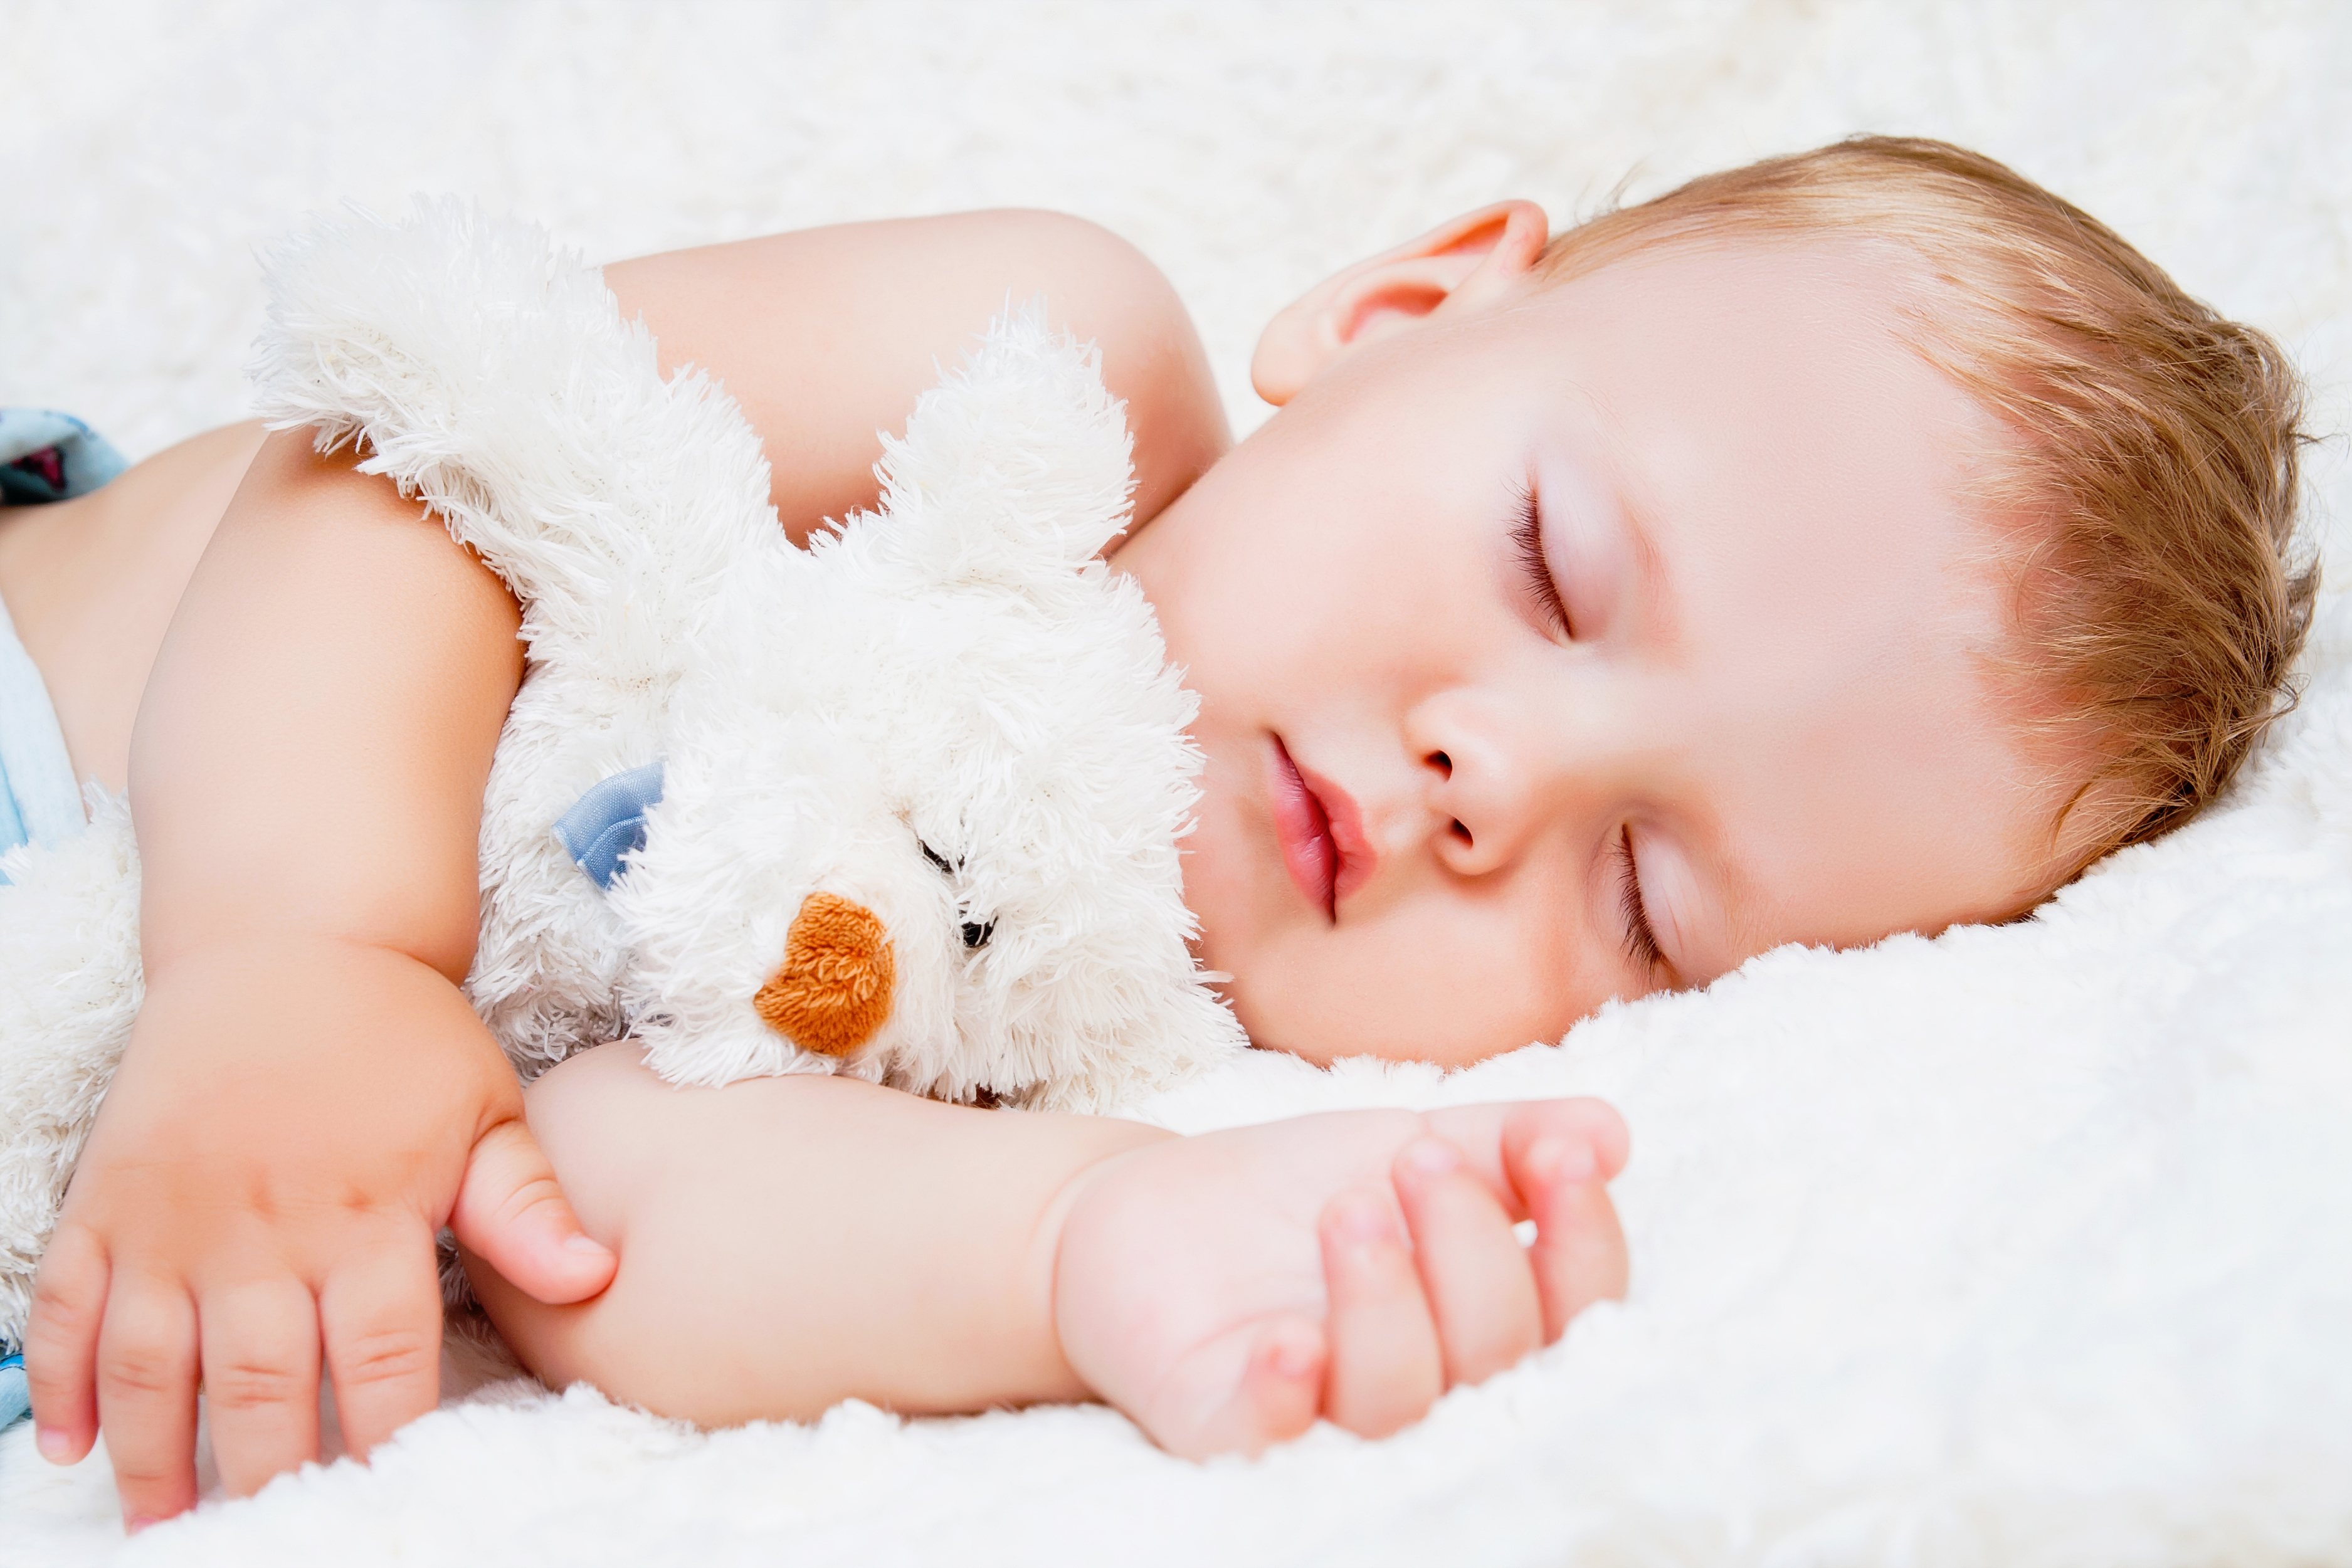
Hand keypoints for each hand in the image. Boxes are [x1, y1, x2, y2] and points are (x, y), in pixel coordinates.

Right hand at [21, 940, 616, 1529]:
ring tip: (163, 1522)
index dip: (381, 1438)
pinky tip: (70, 1444)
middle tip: (267, 1535)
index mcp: (368, 1216)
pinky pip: (69, 1302)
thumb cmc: (403, 1037)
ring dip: (152, 1453)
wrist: (293, 942)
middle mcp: (264, 1228)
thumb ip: (528, 1209)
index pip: (378, 1360)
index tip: (388, 1498)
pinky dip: (60, 1377)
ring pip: (152, 1362)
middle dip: (262, 1470)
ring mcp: (174, 1216)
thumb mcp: (487, 1112)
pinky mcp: (108, 1197)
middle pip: (260, 1381)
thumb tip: (599, 1279)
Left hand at [1052, 1098, 1627, 1456]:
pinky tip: (1287, 1341)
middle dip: (1471, 1248)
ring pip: (1395, 1402)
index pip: (1575, 1314)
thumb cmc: (1294, 1195)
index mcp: (1482, 1326)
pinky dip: (1283, 1399)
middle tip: (1417, 1158)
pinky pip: (1264, 1440)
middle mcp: (1421, 1391)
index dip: (1584, 1242)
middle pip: (1495, 1357)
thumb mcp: (1410, 1145)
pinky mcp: (1220, 1427)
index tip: (1560, 1156)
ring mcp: (1321, 1419)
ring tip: (1351, 1206)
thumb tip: (1610, 1134)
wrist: (1143, 1207)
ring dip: (1388, 1303)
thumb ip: (1510, 1142)